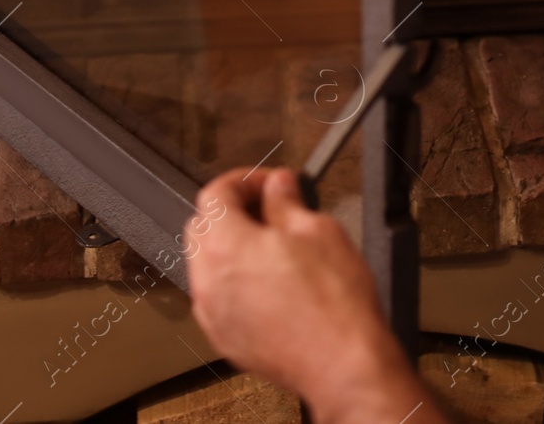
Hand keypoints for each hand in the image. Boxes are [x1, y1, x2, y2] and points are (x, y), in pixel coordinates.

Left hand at [186, 168, 443, 423]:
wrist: (341, 364)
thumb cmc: (334, 302)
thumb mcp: (318, 231)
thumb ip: (287, 202)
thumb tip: (278, 186)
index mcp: (226, 245)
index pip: (214, 194)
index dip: (244, 179)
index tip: (269, 184)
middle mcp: (207, 280)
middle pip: (202, 228)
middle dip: (232, 212)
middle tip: (271, 210)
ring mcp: (212, 314)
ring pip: (207, 266)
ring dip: (232, 248)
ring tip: (275, 249)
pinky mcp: (224, 339)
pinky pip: (218, 299)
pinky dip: (236, 284)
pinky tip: (272, 285)